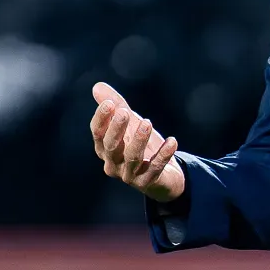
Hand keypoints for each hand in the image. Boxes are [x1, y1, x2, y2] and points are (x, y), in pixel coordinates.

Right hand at [90, 81, 185, 201]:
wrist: (164, 176)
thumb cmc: (142, 146)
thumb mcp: (130, 124)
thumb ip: (117, 106)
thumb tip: (97, 86)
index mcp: (105, 149)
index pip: (98, 134)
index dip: (102, 118)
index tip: (110, 103)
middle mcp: (113, 164)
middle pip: (111, 147)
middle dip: (116, 129)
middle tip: (124, 112)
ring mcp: (129, 176)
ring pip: (132, 158)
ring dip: (139, 140)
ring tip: (147, 123)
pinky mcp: (148, 182)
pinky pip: (155, 168)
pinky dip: (164, 155)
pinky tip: (172, 141)